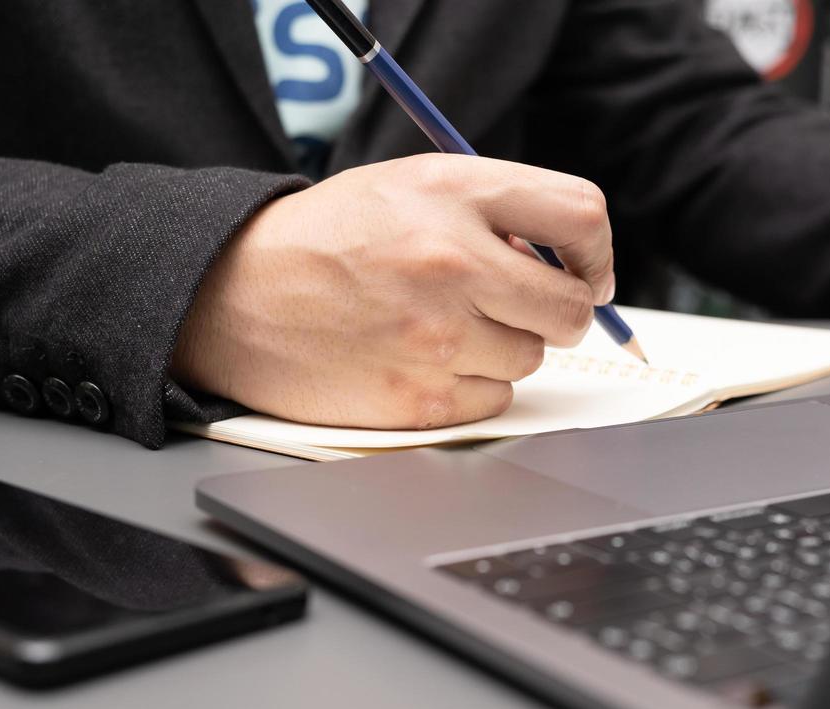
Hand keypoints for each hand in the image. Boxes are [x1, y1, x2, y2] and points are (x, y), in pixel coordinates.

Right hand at [172, 154, 615, 428]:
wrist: (232, 297)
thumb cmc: (326, 240)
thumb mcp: (408, 187)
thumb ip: (493, 211)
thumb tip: (569, 262)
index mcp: (454, 193)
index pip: (582, 217)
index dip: (596, 253)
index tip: (586, 271)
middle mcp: (452, 261)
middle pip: (572, 308)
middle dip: (557, 312)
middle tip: (518, 307)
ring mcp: (438, 337)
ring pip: (531, 358)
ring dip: (502, 349)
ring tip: (440, 327)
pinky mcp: (421, 398)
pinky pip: (494, 400)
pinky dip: (470, 387)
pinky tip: (420, 361)